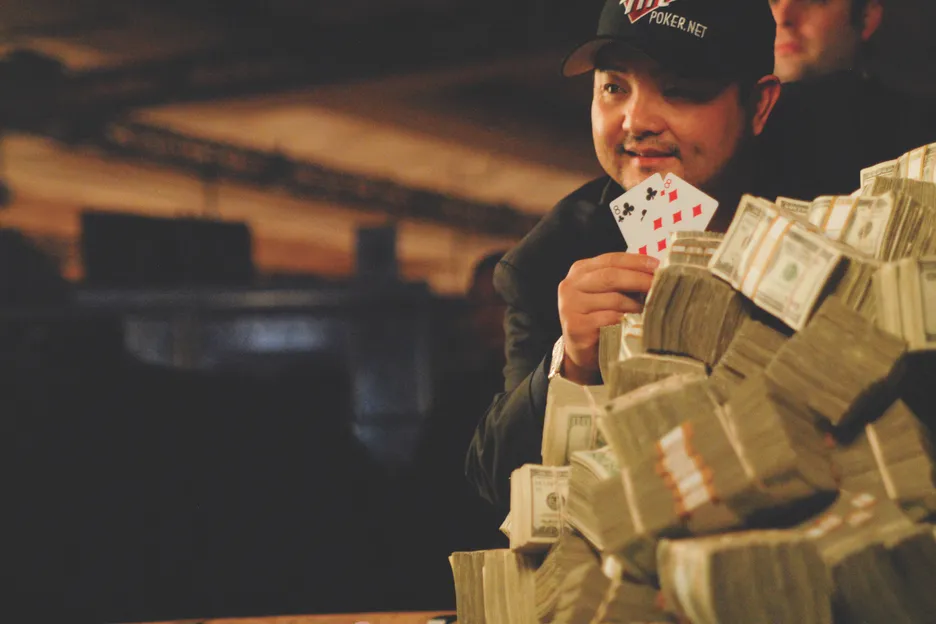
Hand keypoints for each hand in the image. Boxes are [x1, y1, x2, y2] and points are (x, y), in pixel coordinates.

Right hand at [556, 252, 657, 383]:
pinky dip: (627, 321)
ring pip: (613, 300)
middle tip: (660, 285)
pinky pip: (610, 320)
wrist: (579, 349)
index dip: (636, 261)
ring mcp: (570, 306)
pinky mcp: (576, 327)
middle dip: (639, 279)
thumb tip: (655, 272)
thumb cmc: (598, 317)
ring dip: (636, 305)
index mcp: (580, 271)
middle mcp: (570, 286)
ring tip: (650, 310)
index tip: (656, 266)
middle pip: (611, 276)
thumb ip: (622, 279)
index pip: (610, 259)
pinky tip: (635, 323)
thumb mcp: (606, 292)